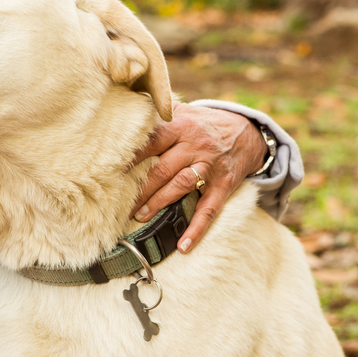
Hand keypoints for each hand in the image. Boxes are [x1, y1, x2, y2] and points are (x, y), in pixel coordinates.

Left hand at [127, 102, 267, 252]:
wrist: (247, 132)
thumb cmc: (204, 124)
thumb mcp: (184, 111)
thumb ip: (158, 114)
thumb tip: (124, 113)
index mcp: (181, 126)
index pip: (151, 141)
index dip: (131, 157)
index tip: (110, 170)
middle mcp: (195, 146)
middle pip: (162, 168)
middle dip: (140, 188)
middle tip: (119, 203)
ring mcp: (210, 166)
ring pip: (181, 186)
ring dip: (159, 202)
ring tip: (139, 216)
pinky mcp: (224, 185)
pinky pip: (209, 209)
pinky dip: (197, 228)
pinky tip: (184, 245)